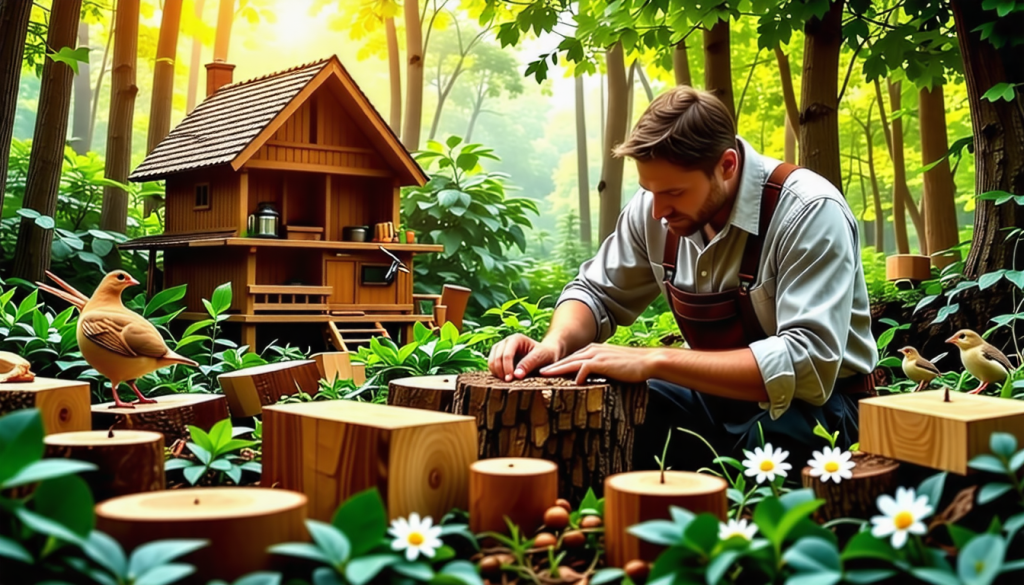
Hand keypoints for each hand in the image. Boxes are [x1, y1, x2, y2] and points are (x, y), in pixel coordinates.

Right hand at [488, 334, 562, 381]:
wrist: (546, 354)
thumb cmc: (545, 354)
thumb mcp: (540, 358)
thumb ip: (528, 364)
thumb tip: (516, 375)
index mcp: (516, 339)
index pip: (506, 354)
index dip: (507, 367)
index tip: (511, 379)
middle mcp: (506, 342)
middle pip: (496, 357)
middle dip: (500, 370)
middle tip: (508, 382)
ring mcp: (501, 349)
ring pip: (491, 360)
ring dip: (496, 372)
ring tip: (506, 381)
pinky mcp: (499, 356)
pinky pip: (491, 365)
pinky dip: (495, 372)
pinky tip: (504, 379)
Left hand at [539, 343, 656, 384]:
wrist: (648, 361)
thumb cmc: (632, 367)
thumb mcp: (611, 366)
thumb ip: (599, 371)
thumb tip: (589, 381)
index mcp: (593, 351)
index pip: (571, 359)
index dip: (558, 366)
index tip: (546, 373)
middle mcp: (592, 350)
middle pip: (566, 359)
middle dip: (552, 366)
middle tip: (536, 373)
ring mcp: (597, 355)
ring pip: (571, 362)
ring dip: (557, 369)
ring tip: (544, 376)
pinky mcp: (602, 363)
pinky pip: (584, 368)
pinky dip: (577, 375)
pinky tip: (572, 383)